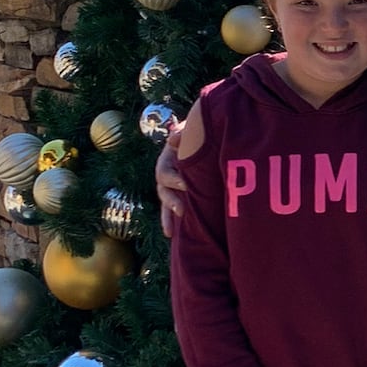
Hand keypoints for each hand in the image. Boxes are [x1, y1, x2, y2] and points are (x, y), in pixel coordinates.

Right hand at [155, 118, 187, 236]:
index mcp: (168, 160)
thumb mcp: (191, 131)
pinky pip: (174, 211)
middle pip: (163, 191)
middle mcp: (167, 176)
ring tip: (170, 232)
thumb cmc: (198, 135)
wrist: (204, 142)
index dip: (173, 180)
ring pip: (166, 205)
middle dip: (171, 202)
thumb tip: (175, 137)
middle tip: (181, 210)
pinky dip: (174, 223)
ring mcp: (172, 188)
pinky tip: (174, 236)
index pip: (164, 172)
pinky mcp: (181, 197)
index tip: (186, 185)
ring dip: (168, 218)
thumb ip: (184, 133)